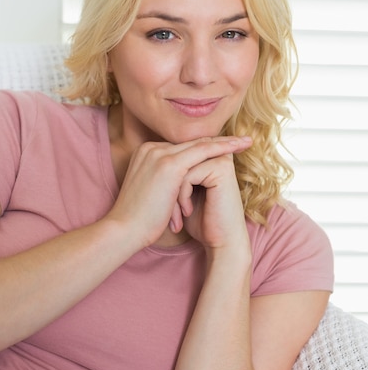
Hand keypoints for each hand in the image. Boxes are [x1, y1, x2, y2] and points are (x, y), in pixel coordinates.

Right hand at [106, 136, 251, 251]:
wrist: (124, 230)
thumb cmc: (139, 220)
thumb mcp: (152, 194)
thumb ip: (165, 183)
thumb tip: (180, 189)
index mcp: (147, 154)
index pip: (182, 149)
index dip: (204, 149)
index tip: (222, 149)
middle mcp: (152, 149)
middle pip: (192, 143)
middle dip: (218, 141)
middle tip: (242, 139)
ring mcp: (159, 154)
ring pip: (200, 144)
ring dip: (226, 142)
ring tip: (246, 142)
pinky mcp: (169, 164)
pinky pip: (202, 151)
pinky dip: (222, 148)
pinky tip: (237, 147)